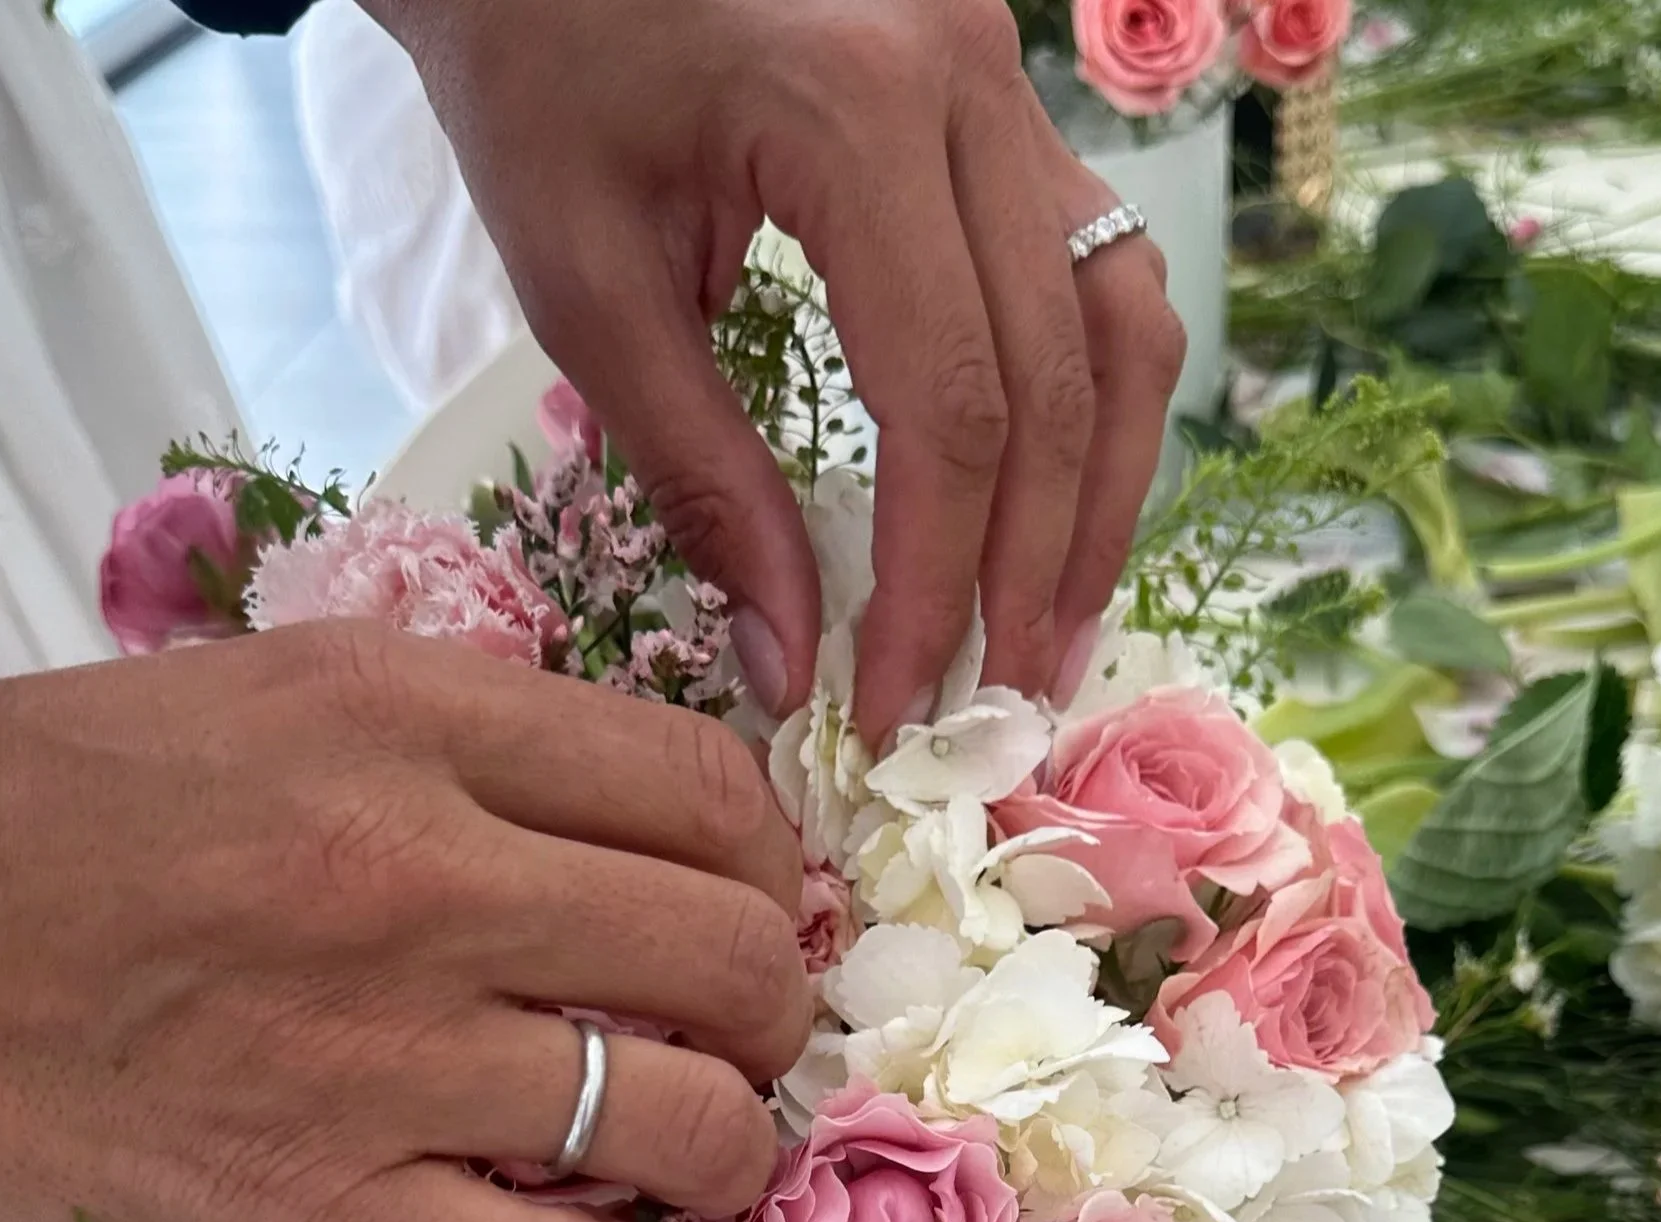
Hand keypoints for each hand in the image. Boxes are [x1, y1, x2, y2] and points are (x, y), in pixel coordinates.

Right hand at [0, 624, 811, 1221]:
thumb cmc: (18, 805)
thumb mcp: (265, 697)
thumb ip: (459, 744)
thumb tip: (621, 825)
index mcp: (410, 715)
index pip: (703, 783)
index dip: (766, 858)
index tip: (752, 898)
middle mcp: (427, 875)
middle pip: (730, 950)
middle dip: (769, 1002)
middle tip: (738, 1028)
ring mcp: (384, 1055)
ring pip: (692, 1121)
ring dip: (730, 1146)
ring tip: (699, 1149)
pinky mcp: (319, 1213)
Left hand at [369, 0, 1186, 740]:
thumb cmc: (536, 78)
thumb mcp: (587, 287)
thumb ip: (700, 478)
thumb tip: (797, 661)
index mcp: (857, 110)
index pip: (951, 404)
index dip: (942, 580)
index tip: (901, 703)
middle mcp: (975, 82)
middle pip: (1063, 377)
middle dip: (1037, 566)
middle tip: (1002, 704)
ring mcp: (1012, 80)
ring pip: (1124, 321)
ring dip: (1104, 493)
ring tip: (1051, 629)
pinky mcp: (1013, 99)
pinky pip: (1098, 269)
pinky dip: (1093, 402)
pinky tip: (1058, 504)